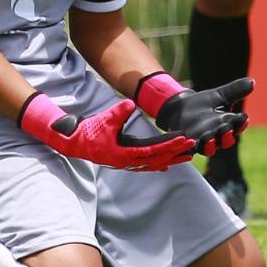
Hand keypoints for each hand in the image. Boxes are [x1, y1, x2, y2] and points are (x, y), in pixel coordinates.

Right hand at [18, 94, 195, 171]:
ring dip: (170, 159)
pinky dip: (158, 162)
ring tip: (186, 155)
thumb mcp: (103, 119)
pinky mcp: (125, 159)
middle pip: (158, 159)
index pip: (154, 150)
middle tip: (192, 146)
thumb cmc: (88, 131)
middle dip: (176, 153)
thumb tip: (130, 103)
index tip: (184, 140)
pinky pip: (146, 164)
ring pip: (154, 163)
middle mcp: (128, 160)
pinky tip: (167, 164)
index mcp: (125, 153)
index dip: (170, 145)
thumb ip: (118, 112)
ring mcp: (127, 162)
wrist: (74, 143)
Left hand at [153, 77, 253, 157]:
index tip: (243, 117)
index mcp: (227, 124)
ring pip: (209, 148)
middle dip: (226, 135)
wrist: (180, 108)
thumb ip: (234, 90)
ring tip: (209, 137)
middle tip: (227, 127)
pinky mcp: (188, 144)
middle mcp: (217, 136)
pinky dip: (190, 147)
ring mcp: (202, 142)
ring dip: (210, 144)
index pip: (237, 125)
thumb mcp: (218, 95)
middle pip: (225, 140)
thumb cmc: (202, 103)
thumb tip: (252, 81)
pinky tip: (190, 142)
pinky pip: (190, 149)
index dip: (241, 123)